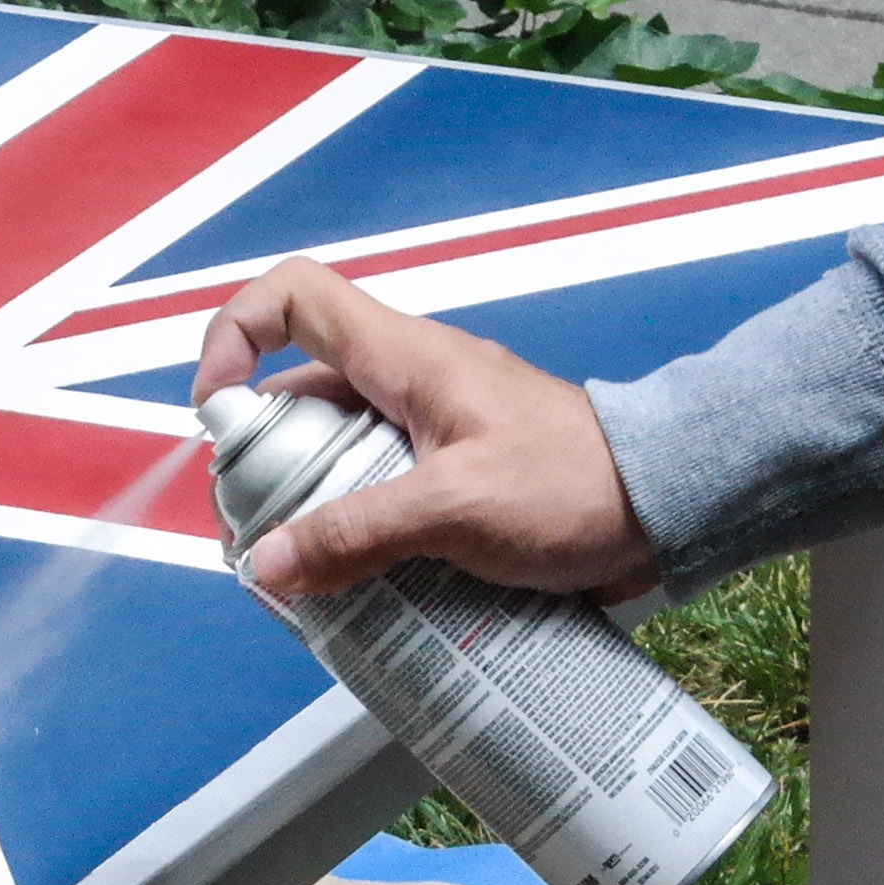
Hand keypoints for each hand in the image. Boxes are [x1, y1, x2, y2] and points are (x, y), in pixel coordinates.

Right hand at [189, 258, 658, 603]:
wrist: (666, 508)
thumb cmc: (577, 487)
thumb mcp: (456, 511)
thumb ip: (357, 534)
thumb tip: (267, 564)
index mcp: (405, 359)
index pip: (295, 297)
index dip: (235, 334)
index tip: (217, 410)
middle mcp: (409, 384)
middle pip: (299, 398)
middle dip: (263, 464)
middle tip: (257, 536)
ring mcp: (431, 431)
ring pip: (337, 456)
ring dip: (309, 512)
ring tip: (303, 578)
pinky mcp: (453, 479)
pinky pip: (379, 495)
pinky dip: (356, 536)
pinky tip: (357, 587)